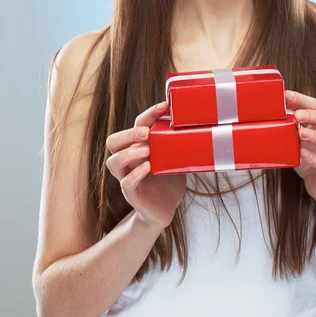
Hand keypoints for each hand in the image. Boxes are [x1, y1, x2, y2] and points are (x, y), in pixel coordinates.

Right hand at [105, 101, 186, 227]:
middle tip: (146, 132)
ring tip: (147, 149)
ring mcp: (127, 176)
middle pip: (114, 141)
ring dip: (129, 152)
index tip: (164, 105)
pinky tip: (148, 167)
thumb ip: (181, 144)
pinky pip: (126, 182)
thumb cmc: (168, 181)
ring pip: (113, 161)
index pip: (136, 125)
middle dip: (129, 133)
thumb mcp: (176, 159)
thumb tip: (201, 125)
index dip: (148, 114)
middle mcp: (128, 160)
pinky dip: (135, 174)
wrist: (164, 211)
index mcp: (138, 147)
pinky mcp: (131, 194)